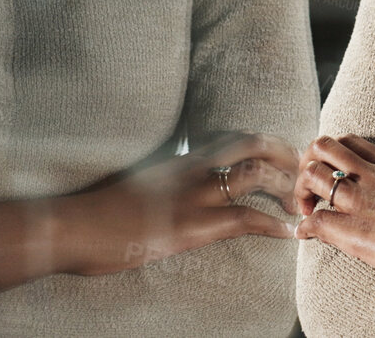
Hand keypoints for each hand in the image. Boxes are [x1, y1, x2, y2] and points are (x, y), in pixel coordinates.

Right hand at [53, 131, 300, 275]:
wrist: (70, 225)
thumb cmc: (94, 213)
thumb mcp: (135, 189)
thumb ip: (159, 185)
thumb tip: (166, 194)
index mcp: (179, 160)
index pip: (233, 139)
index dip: (266, 144)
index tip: (286, 156)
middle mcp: (190, 169)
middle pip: (253, 144)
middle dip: (286, 156)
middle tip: (303, 176)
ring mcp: (192, 195)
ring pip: (256, 176)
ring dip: (287, 190)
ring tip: (303, 207)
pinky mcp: (191, 226)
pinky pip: (245, 219)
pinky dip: (275, 226)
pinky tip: (291, 235)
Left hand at [292, 134, 374, 295]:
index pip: (349, 141)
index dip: (331, 154)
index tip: (331, 176)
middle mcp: (374, 178)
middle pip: (322, 147)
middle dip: (308, 166)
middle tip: (313, 193)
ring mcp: (364, 202)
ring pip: (312, 175)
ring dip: (301, 193)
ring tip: (308, 211)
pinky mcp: (357, 233)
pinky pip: (316, 220)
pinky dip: (304, 227)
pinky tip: (307, 236)